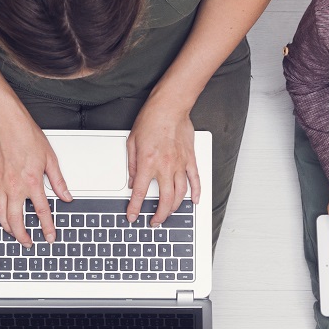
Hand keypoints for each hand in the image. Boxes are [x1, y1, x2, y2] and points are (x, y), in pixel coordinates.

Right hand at [0, 106, 71, 247]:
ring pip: (0, 213)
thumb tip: (66, 196)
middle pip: (17, 219)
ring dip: (7, 227)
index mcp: (32, 182)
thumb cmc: (28, 137)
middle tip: (28, 242)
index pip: (42, 212)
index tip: (49, 237)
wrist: (8, 124)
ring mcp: (0, 183)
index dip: (47, 227)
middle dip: (22, 235)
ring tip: (13, 232)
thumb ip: (58, 181)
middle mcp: (15, 186)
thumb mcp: (50, 159)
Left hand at [127, 101, 198, 226]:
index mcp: (148, 163)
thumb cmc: (151, 120)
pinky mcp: (190, 159)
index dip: (134, 208)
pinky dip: (196, 193)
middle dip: (159, 214)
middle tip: (155, 221)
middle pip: (164, 199)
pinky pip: (195, 180)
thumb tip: (132, 181)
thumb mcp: (132, 143)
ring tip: (169, 213)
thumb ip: (133, 165)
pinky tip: (193, 201)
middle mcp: (165, 167)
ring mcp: (180, 164)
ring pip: (180, 194)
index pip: (139, 192)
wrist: (169, 107)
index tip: (132, 216)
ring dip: (174, 207)